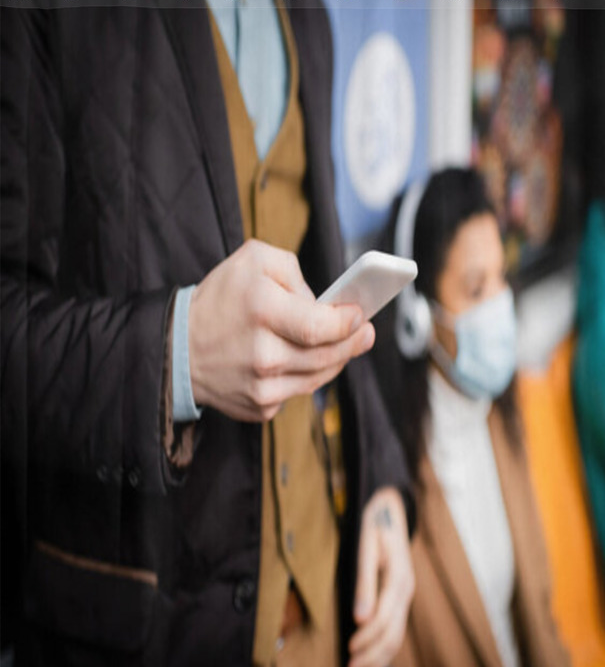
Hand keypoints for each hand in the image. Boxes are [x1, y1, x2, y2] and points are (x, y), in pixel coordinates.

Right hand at [187, 239, 374, 420]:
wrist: (177, 347)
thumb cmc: (220, 298)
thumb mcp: (253, 260)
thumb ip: (294, 271)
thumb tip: (323, 302)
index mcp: (262, 311)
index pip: (321, 326)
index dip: (348, 324)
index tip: (360, 315)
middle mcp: (262, 354)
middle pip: (327, 356)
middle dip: (353, 343)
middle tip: (366, 332)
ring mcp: (260, 386)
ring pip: (318, 378)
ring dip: (336, 361)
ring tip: (345, 344)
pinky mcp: (258, 407)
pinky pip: (297, 392)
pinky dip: (306, 376)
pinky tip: (304, 360)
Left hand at [348, 487, 414, 666]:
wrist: (389, 507)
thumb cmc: (374, 523)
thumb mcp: (366, 547)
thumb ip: (364, 583)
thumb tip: (360, 618)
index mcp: (398, 577)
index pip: (384, 618)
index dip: (367, 637)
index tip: (350, 649)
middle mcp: (406, 588)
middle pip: (393, 632)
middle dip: (373, 655)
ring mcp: (406, 593)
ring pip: (397, 634)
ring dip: (379, 656)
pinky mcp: (400, 595)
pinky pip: (397, 627)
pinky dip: (385, 646)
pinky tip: (373, 658)